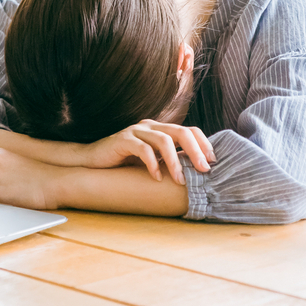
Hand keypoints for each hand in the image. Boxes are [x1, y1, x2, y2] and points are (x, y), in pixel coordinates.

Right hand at [78, 121, 214, 184]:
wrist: (93, 162)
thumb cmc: (124, 164)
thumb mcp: (152, 161)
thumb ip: (170, 160)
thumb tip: (198, 173)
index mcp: (160, 129)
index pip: (189, 129)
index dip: (203, 143)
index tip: (213, 161)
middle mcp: (150, 125)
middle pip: (181, 132)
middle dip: (196, 151)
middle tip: (204, 170)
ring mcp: (136, 131)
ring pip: (163, 140)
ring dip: (175, 161)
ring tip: (179, 180)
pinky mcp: (122, 139)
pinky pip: (142, 149)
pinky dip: (152, 164)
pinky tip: (156, 177)